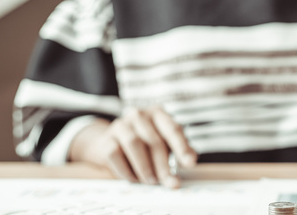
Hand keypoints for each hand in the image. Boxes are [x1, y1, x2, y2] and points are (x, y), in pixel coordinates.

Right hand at [69, 107, 197, 187]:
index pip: (173, 130)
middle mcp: (139, 115)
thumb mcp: (164, 143)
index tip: (190, 164)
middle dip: (164, 166)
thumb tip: (190, 160)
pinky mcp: (106, 139)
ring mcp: (121, 125)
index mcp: (158, 114)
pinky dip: (127, 170)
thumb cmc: (143, 144)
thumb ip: (179, 150)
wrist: (108, 142)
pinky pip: (116, 155)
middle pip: (155, 141)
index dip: (182, 148)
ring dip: (145, 168)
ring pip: (135, 145)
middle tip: (170, 182)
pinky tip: (133, 178)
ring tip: (151, 181)